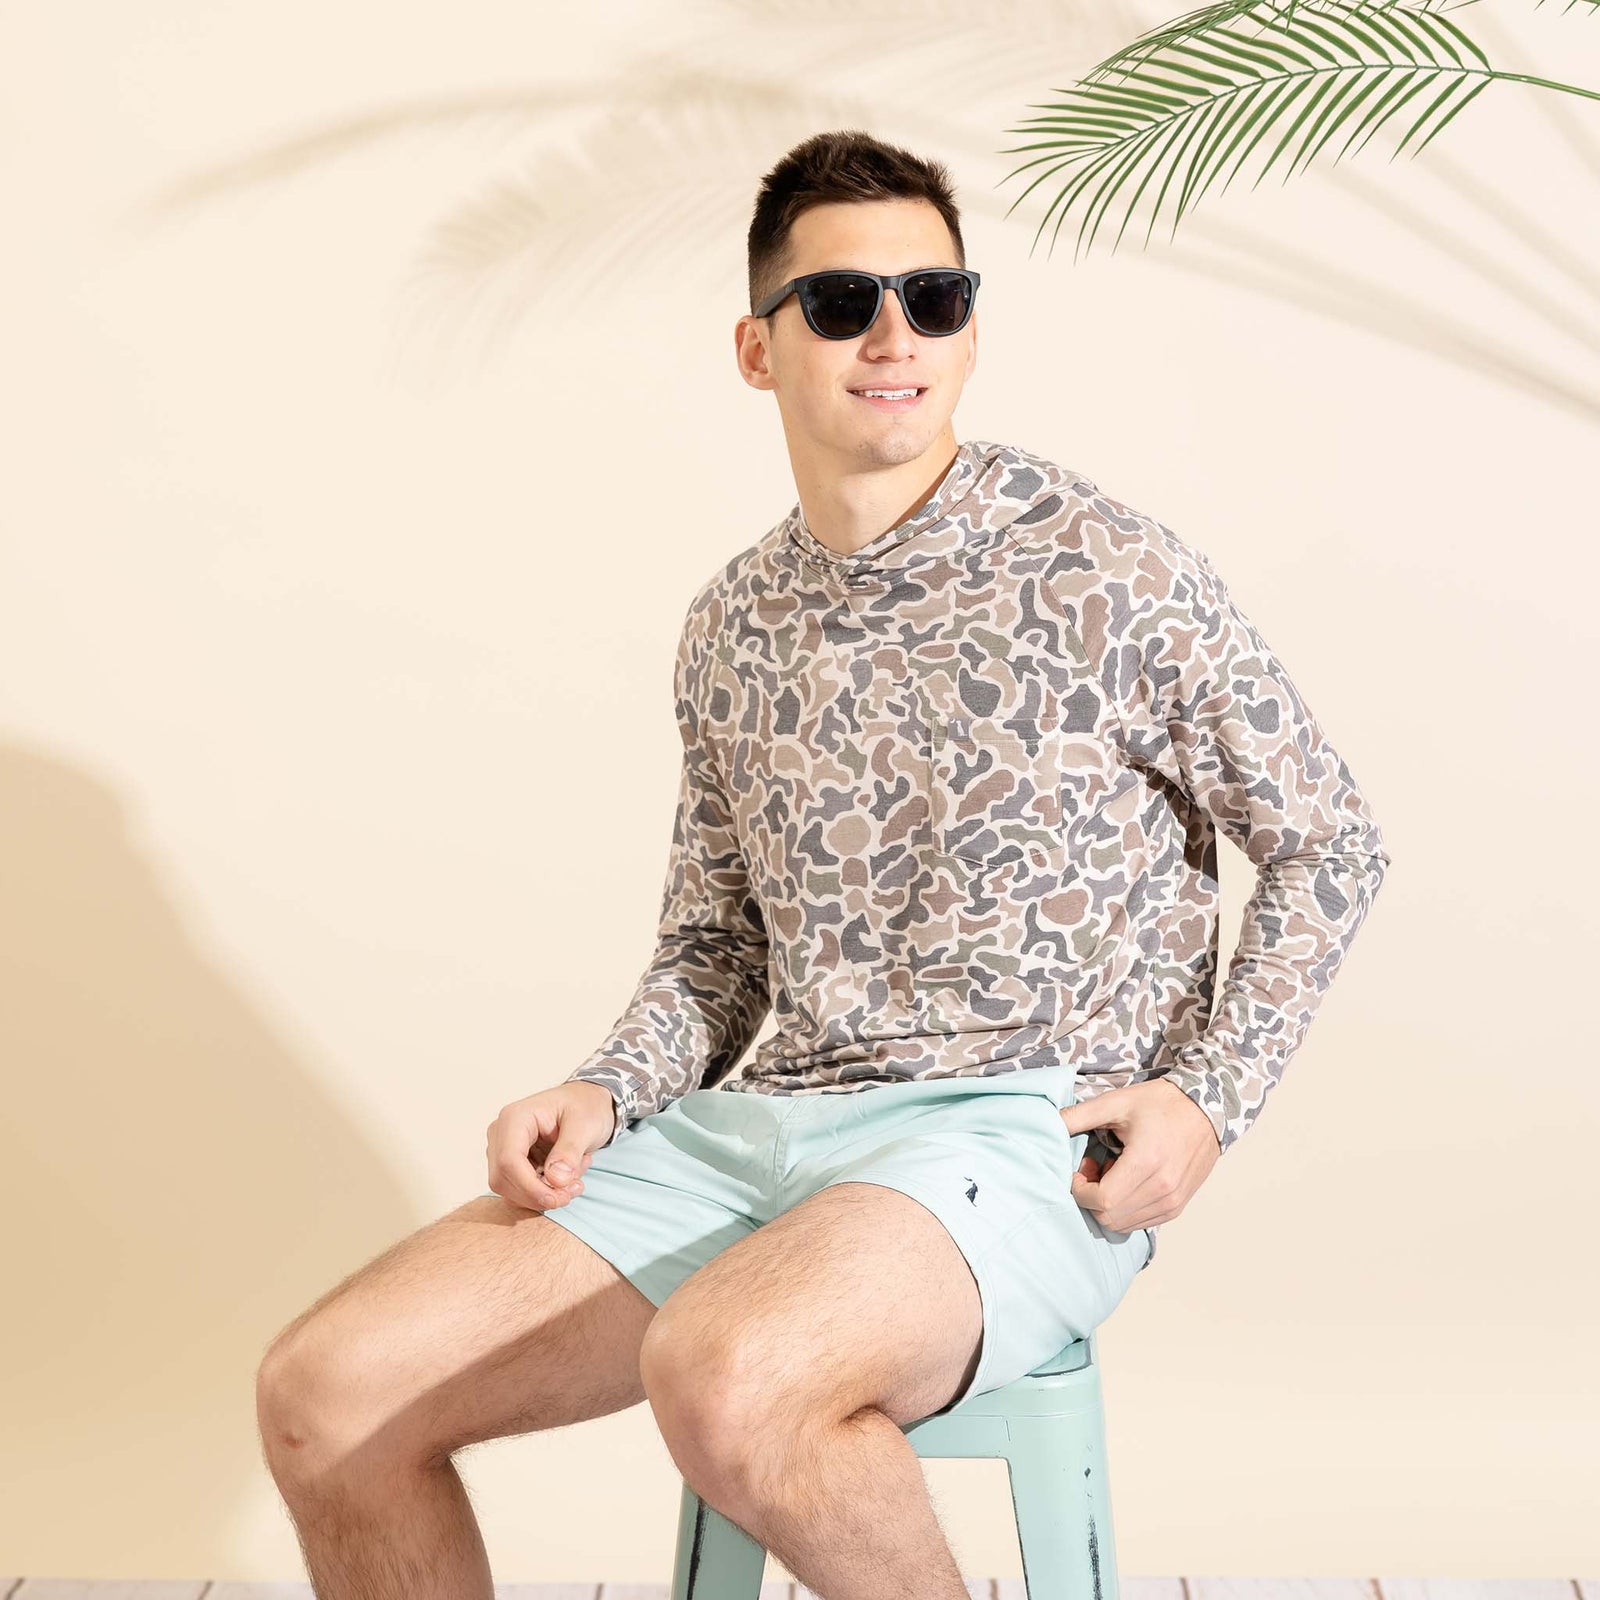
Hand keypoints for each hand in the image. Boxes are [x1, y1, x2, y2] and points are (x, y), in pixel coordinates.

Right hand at [485, 1082, 617, 1211]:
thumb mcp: (585, 1123)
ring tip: (576, 1179)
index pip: (508, 1161)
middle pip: (503, 1180)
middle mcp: (501, 1134)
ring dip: (544, 1195)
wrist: (587, 1103)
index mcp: (514, 1117)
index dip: (530, 1187)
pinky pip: (520, 1190)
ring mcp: (503, 1150)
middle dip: (538, 1194)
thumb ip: (570, 1150)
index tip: (558, 1199)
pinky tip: (567, 1178)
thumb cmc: (585, 1105)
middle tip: (574, 1190)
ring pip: (510, 1190)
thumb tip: (555, 1180)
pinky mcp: (512, 1165)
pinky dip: (544, 1193)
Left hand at [1060, 1077, 1220, 1233]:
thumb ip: (1078, 1115)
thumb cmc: (1161, 1103)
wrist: (1206, 1109)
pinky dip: (1125, 1209)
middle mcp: (1163, 1188)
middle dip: (1091, 1198)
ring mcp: (1173, 1201)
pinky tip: (1129, 1182)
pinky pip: (1140, 1223)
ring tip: (1113, 1173)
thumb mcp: (1116, 1102)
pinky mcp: (1178, 1206)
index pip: (1101, 1200)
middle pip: (1109, 1217)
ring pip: (1123, 1224)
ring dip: (1108, 1205)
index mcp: (1146, 1162)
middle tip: (1094, 1169)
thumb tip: (1047, 1123)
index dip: (1080, 1190)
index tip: (1079, 1170)